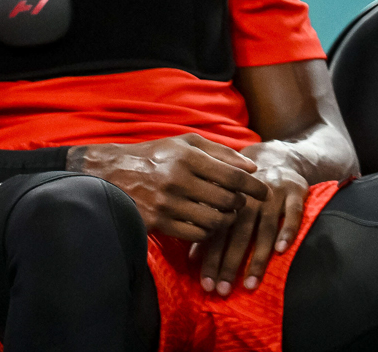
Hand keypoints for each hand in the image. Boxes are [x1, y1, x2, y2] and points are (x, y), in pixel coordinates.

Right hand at [72, 134, 268, 241]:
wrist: (112, 173)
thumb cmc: (157, 155)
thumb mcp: (186, 143)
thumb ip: (222, 153)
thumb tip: (252, 168)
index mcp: (187, 157)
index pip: (234, 176)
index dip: (254, 187)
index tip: (265, 192)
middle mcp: (177, 180)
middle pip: (227, 201)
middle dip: (240, 204)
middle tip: (241, 203)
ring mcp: (166, 204)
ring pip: (213, 221)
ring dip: (226, 220)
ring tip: (226, 214)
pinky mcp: (156, 223)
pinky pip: (194, 235)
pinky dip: (207, 232)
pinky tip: (207, 224)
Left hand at [195, 158, 310, 295]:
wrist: (279, 158)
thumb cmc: (247, 190)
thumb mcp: (227, 201)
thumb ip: (212, 227)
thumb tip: (191, 259)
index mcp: (230, 200)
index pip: (217, 233)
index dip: (211, 259)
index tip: (206, 286)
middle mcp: (250, 198)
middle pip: (239, 234)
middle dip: (230, 264)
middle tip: (223, 291)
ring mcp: (274, 194)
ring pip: (265, 228)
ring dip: (258, 258)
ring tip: (250, 283)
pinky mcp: (296, 191)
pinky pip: (294, 212)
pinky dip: (288, 230)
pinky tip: (282, 251)